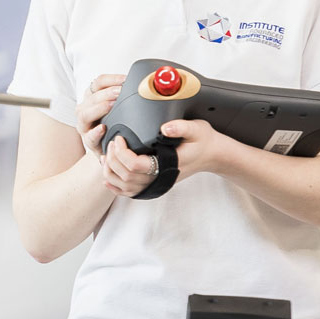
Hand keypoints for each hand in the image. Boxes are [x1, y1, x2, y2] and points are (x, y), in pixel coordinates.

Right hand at [76, 73, 125, 159]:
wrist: (110, 146)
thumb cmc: (114, 123)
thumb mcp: (118, 106)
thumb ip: (124, 95)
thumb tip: (140, 84)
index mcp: (92, 96)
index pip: (98, 82)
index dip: (112, 79)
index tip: (126, 79)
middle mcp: (85, 109)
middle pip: (91, 97)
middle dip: (107, 93)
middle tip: (120, 91)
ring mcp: (84, 125)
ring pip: (85, 114)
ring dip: (99, 108)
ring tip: (112, 105)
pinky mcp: (89, 141)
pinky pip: (89, 137)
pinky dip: (95, 132)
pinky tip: (103, 128)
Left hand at [99, 120, 232, 197]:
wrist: (212, 155)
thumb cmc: (204, 141)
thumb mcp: (197, 129)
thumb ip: (181, 127)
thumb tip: (165, 127)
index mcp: (168, 164)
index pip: (136, 165)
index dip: (123, 152)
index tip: (120, 138)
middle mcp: (161, 177)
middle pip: (127, 177)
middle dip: (114, 159)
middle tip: (112, 143)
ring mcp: (157, 183)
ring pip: (125, 186)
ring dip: (111, 172)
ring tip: (107, 156)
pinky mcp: (154, 183)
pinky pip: (131, 192)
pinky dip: (116, 186)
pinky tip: (108, 177)